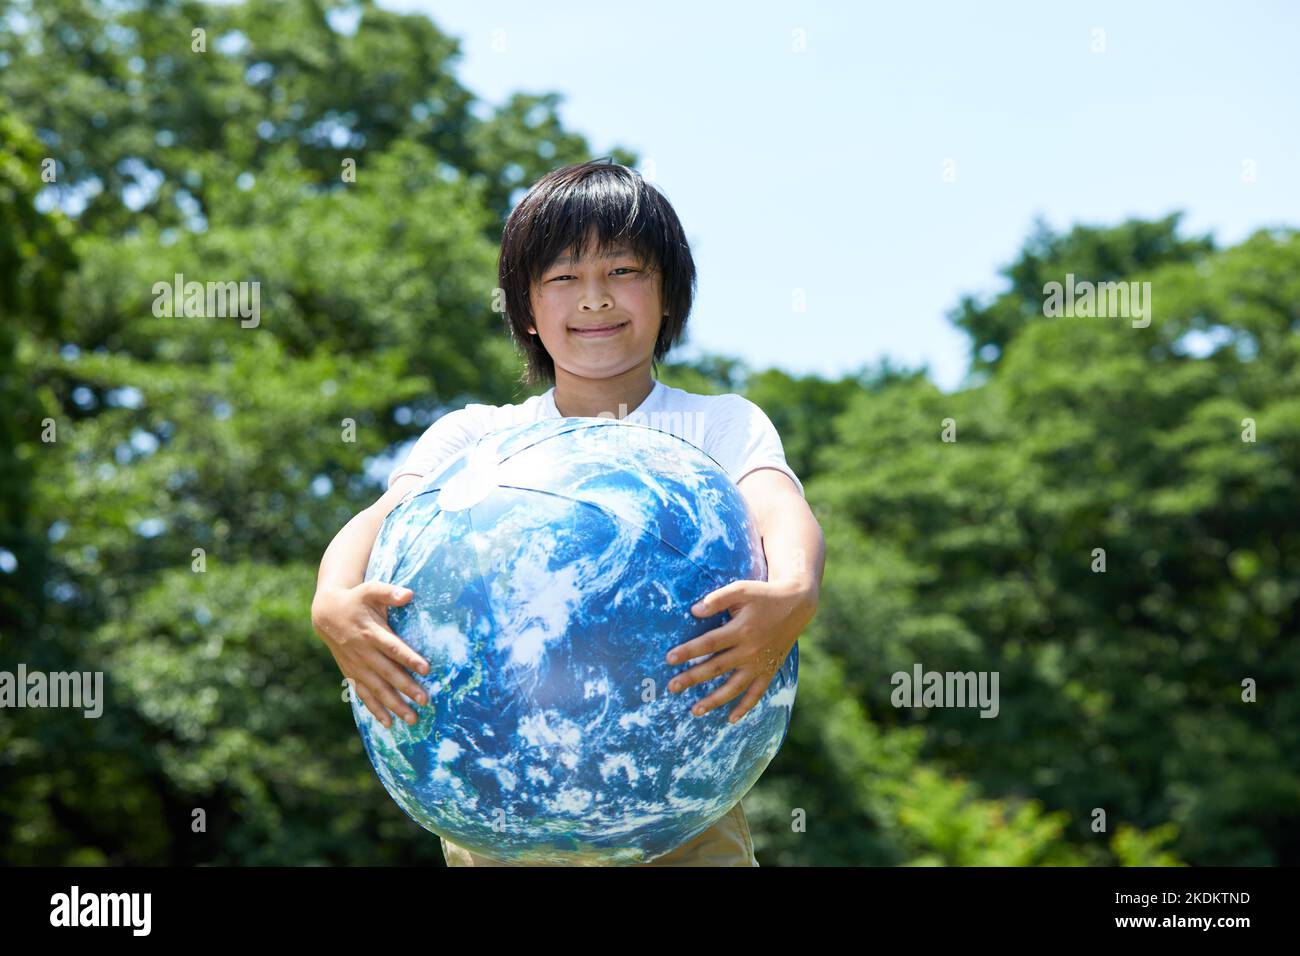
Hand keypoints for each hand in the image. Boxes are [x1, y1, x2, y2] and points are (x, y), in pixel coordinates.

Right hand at [312, 582, 429, 728]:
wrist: (327, 614)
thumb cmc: (356, 600)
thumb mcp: (370, 590)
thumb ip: (389, 592)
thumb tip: (409, 594)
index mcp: (371, 632)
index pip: (393, 648)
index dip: (409, 658)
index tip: (426, 669)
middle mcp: (364, 653)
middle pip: (388, 673)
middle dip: (406, 688)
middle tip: (425, 700)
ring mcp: (357, 666)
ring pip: (377, 689)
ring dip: (394, 705)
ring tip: (411, 718)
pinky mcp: (351, 674)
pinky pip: (363, 694)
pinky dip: (375, 709)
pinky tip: (388, 723)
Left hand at [664, 578, 816, 723]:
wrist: (796, 605)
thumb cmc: (763, 595)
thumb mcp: (741, 589)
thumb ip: (718, 599)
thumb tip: (694, 610)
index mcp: (741, 629)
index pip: (709, 643)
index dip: (688, 651)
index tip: (669, 659)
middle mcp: (750, 650)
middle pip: (716, 668)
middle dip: (692, 678)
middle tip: (672, 687)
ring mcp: (760, 663)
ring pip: (734, 687)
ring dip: (714, 700)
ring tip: (695, 711)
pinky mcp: (769, 670)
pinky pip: (757, 693)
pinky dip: (745, 707)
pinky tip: (730, 719)